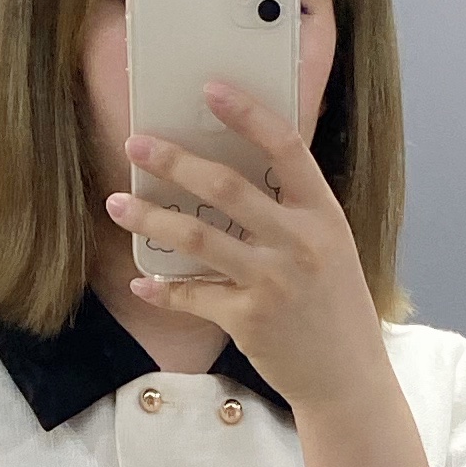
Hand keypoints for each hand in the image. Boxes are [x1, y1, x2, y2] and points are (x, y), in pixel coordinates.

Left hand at [104, 88, 387, 416]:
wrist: (347, 376)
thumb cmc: (335, 306)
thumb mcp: (331, 247)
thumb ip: (293, 212)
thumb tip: (238, 175)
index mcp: (323, 214)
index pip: (286, 147)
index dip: (247, 114)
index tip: (211, 90)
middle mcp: (299, 242)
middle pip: (227, 187)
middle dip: (174, 162)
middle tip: (136, 145)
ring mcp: (273, 282)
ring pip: (198, 238)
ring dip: (151, 218)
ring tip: (118, 204)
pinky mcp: (248, 319)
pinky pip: (193, 296)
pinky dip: (162, 290)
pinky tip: (141, 281)